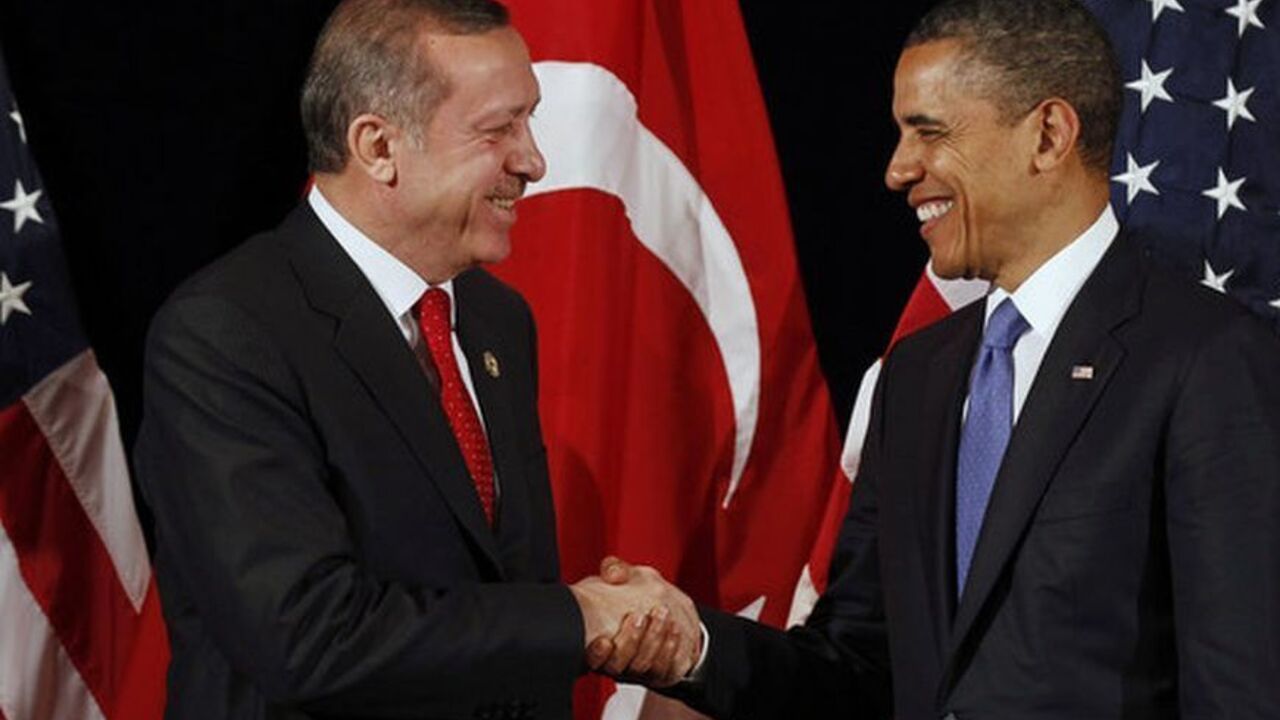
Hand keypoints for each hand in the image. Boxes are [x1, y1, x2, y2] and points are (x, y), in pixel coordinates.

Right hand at [579, 557, 701, 686]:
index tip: (604, 641)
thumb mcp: (623, 579)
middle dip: (630, 640)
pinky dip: (670, 649)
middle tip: (640, 616)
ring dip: (653, 640)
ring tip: (662, 615)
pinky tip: (674, 629)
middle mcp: (616, 661)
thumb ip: (614, 570)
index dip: (596, 655)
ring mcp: (638, 670)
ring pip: (643, 666)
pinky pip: (665, 668)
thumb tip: (614, 574)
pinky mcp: (661, 672)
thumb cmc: (635, 595)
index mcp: (599, 641)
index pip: (591, 658)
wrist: (665, 612)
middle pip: (618, 664)